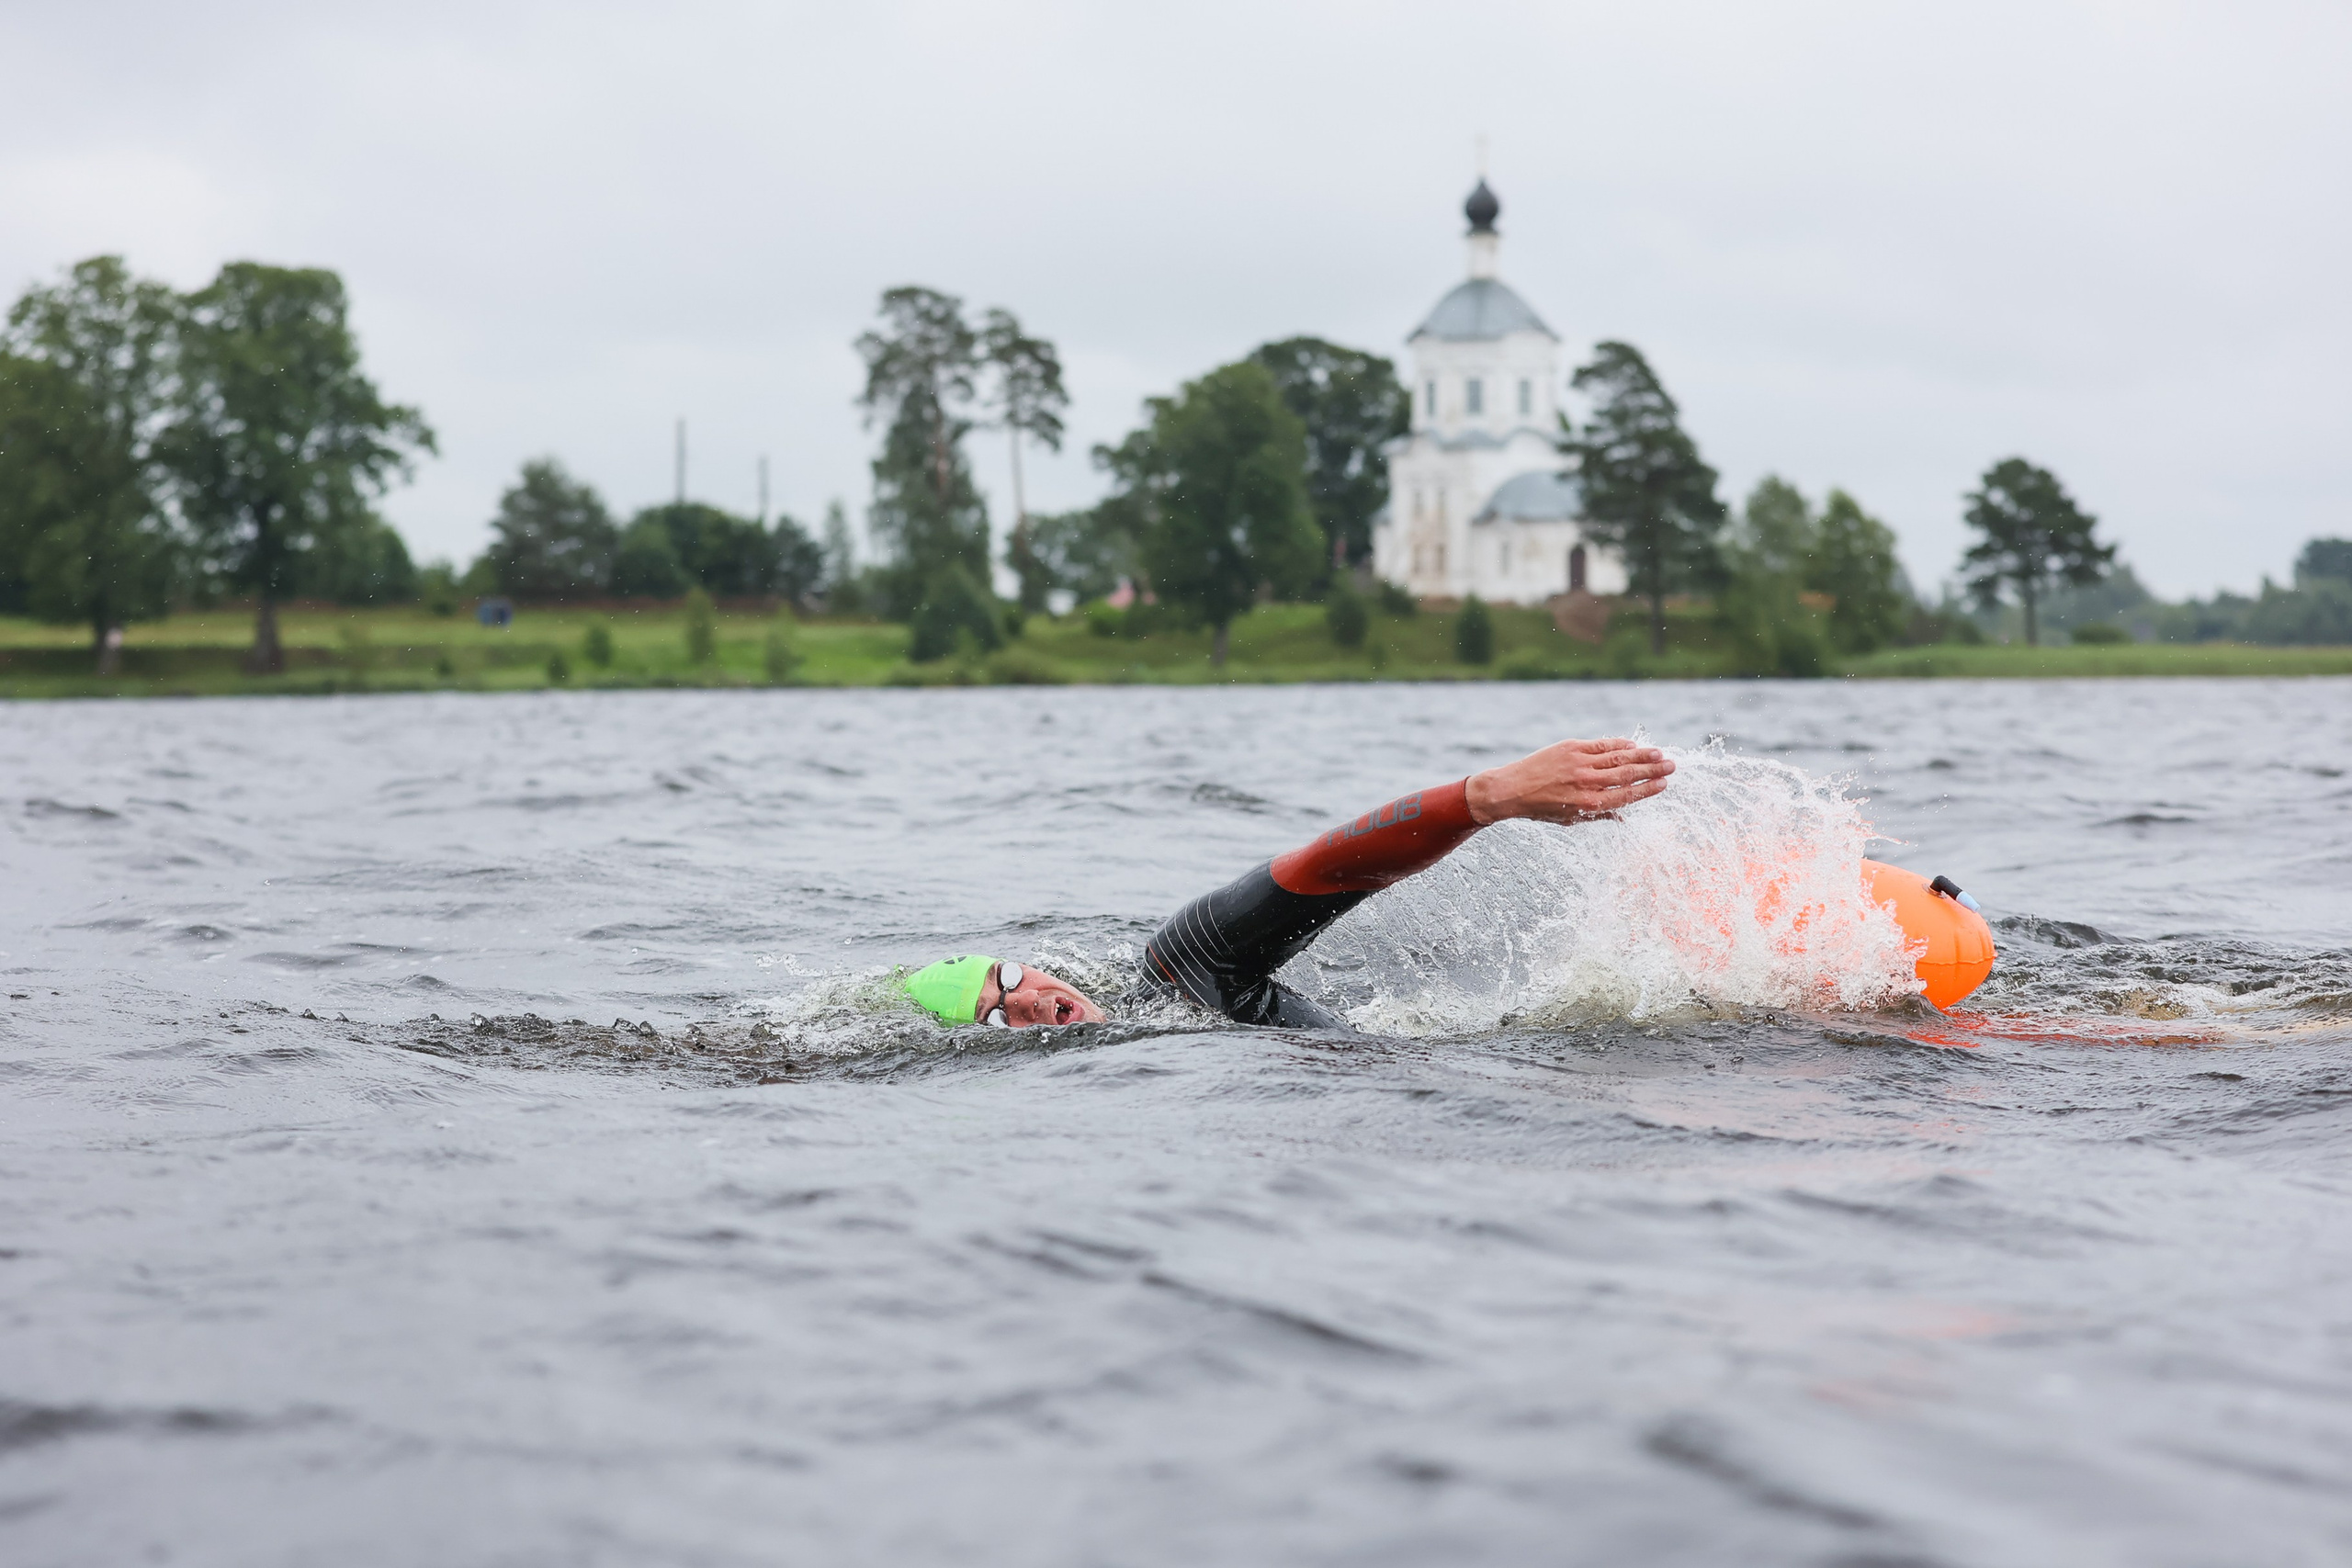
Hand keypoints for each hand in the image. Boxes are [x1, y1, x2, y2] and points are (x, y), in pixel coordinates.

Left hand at [1464, 737, 1674, 826]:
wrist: (1511, 790)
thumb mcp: (1570, 820)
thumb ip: (1599, 816)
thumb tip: (1624, 819)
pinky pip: (1601, 745)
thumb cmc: (1541, 809)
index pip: (1628, 795)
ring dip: (1642, 755)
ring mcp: (1580, 764)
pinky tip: (1633, 745)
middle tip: (1672, 766)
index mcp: (1590, 805)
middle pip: (1629, 775)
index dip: (1649, 789)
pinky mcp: (1571, 748)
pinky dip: (1618, 744)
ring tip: (1660, 754)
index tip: (1664, 784)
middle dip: (1653, 770)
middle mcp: (1588, 784)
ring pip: (1619, 757)